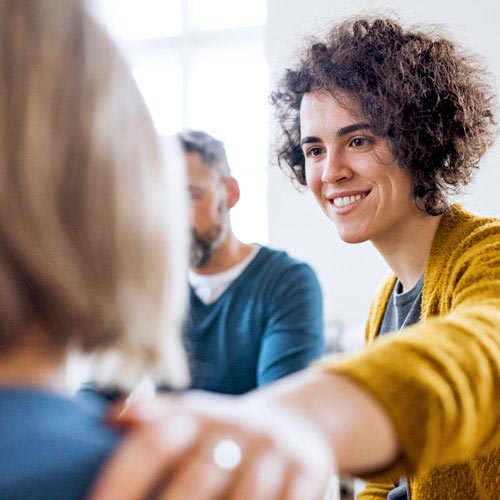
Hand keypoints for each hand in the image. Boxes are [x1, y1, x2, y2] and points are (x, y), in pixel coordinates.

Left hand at [87, 391, 333, 499]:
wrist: (293, 424)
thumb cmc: (226, 432)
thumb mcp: (192, 417)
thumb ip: (152, 418)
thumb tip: (107, 419)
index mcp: (199, 413)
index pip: (154, 441)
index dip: (122, 480)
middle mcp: (237, 426)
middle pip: (198, 476)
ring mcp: (275, 450)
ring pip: (245, 498)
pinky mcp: (310, 470)